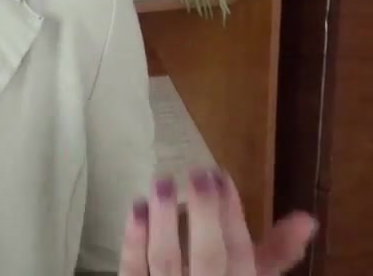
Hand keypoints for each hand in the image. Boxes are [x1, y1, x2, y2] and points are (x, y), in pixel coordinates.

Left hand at [119, 168, 317, 274]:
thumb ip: (277, 252)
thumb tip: (307, 219)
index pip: (240, 254)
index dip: (232, 215)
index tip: (221, 176)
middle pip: (207, 255)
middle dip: (205, 213)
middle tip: (197, 173)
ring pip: (166, 259)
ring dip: (164, 219)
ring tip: (163, 181)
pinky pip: (133, 269)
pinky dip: (134, 238)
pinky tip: (136, 206)